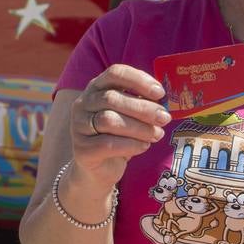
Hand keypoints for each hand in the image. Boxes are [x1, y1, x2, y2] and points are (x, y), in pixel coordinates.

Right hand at [69, 64, 169, 193]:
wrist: (98, 170)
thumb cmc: (118, 136)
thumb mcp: (129, 115)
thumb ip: (141, 103)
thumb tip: (163, 100)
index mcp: (96, 88)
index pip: (115, 73)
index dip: (138, 80)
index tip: (160, 92)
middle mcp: (83, 104)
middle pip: (112, 98)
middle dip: (143, 108)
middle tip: (164, 118)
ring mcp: (78, 127)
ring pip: (110, 121)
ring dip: (139, 128)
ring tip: (157, 134)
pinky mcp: (82, 150)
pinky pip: (108, 144)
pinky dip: (131, 145)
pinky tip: (144, 146)